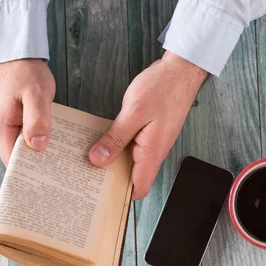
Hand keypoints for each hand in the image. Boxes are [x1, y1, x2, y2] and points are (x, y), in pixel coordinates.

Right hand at [0, 59, 55, 165]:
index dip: (31, 171)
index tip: (51, 177)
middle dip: (37, 162)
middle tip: (61, 168)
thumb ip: (37, 120)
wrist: (14, 55)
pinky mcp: (5, 122)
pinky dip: (34, 138)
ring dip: (37, 149)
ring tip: (58, 154)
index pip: (13, 163)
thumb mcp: (37, 95)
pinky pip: (20, 137)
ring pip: (19, 148)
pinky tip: (49, 138)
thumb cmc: (25, 72)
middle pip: (17, 158)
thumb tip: (38, 146)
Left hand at [89, 51, 207, 198]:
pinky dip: (117, 146)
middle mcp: (154, 152)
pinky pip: (132, 148)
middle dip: (110, 178)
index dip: (119, 194)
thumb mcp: (134, 112)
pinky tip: (103, 140)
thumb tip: (97, 160)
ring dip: (112, 160)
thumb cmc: (162, 88)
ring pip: (130, 162)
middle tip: (84, 173)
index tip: (96, 191)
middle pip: (132, 177)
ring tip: (88, 157)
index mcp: (152, 153)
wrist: (181, 71)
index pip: (138, 188)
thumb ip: (115, 138)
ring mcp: (153, 143)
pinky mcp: (150, 134)